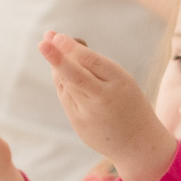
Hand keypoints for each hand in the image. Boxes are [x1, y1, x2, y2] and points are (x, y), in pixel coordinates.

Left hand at [38, 32, 175, 180]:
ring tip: (47, 46)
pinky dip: (61, 81)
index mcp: (120, 82)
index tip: (58, 37)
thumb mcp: (121, 81)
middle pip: (76, 76)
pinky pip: (65, 97)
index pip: (93, 62)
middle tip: (43, 43)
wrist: (137, 143)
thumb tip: (60, 43)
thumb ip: (94, 66)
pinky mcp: (79, 124)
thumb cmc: (128, 103)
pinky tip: (58, 70)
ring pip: (66, 85)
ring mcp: (89, 113)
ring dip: (55, 65)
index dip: (74, 49)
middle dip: (58, 59)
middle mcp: (104, 98)